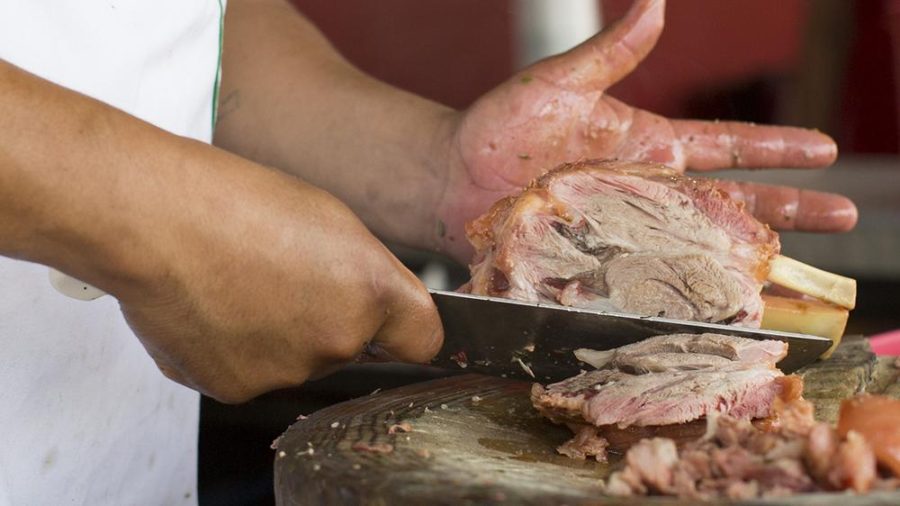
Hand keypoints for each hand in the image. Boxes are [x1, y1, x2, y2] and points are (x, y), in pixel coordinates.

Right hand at [116, 150, 442, 402]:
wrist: (154, 219)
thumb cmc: (235, 201)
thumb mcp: (329, 219)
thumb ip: (365, 274)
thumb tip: (372, 306)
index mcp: (372, 292)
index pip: (423, 340)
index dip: (404, 329)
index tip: (390, 322)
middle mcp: (338, 341)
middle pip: (352, 348)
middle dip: (329, 321)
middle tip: (282, 277)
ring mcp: (287, 372)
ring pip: (299, 362)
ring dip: (280, 336)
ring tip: (238, 287)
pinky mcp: (236, 389)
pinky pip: (251, 374)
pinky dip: (236, 351)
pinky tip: (212, 310)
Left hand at [435, 0, 856, 261]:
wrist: (452, 179)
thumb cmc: (499, 128)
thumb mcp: (558, 83)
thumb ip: (611, 53)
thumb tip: (655, 2)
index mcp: (647, 145)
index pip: (726, 145)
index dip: (776, 148)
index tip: (823, 150)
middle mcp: (646, 191)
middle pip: (732, 200)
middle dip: (790, 207)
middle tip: (843, 214)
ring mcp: (626, 229)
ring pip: (703, 244)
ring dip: (750, 255)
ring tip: (801, 268)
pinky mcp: (600, 261)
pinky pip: (650, 278)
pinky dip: (686, 292)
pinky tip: (718, 304)